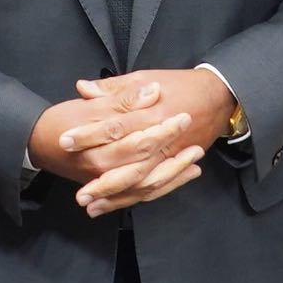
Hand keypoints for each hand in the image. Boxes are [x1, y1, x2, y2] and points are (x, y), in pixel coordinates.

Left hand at [33, 68, 230, 214]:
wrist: (218, 96)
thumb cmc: (180, 85)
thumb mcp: (146, 77)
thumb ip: (115, 88)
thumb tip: (83, 88)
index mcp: (151, 113)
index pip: (114, 127)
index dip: (88, 135)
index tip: (64, 142)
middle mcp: (162, 140)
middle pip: (129, 165)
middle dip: (102, 181)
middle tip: (79, 192)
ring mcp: (170, 156)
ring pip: (142, 183)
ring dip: (116, 197)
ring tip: (91, 205)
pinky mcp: (175, 165)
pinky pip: (156, 188)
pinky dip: (135, 198)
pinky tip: (114, 205)